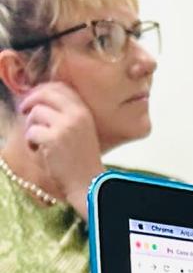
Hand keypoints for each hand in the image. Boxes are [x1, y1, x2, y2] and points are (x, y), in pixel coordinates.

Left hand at [19, 82, 102, 215]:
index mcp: (84, 112)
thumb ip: (67, 115)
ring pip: (35, 113)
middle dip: (30, 101)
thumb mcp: (82, 131)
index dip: (44, 90)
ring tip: (40, 142)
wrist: (89, 184)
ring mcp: (65, 126)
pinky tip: (40, 152)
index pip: (61, 88)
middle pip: (45, 95)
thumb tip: (40, 99)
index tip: (35, 99)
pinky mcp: (53, 139)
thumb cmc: (83, 161)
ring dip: (32, 127)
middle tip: (23, 110)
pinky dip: (31, 143)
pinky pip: (31, 132)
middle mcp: (76, 115)